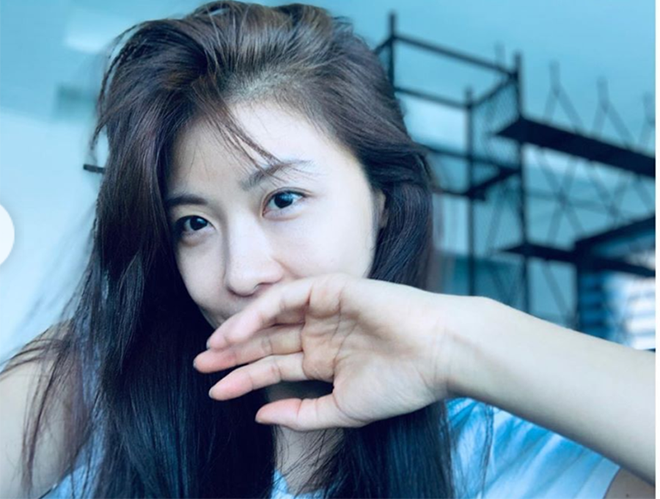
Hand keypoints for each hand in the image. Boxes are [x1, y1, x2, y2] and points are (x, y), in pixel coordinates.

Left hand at [193, 273, 463, 430]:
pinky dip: (260, 311)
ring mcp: (325, 310)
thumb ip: (301, 414)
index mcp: (325, 360)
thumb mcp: (343, 409)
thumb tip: (261, 415)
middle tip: (201, 366)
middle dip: (234, 355)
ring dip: (241, 332)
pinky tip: (237, 331)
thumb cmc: (399, 385)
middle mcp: (320, 334)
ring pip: (271, 318)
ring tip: (211, 350)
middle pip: (267, 342)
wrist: (436, 353)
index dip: (244, 379)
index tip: (215, 392)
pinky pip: (287, 297)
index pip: (275, 367)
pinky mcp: (331, 288)